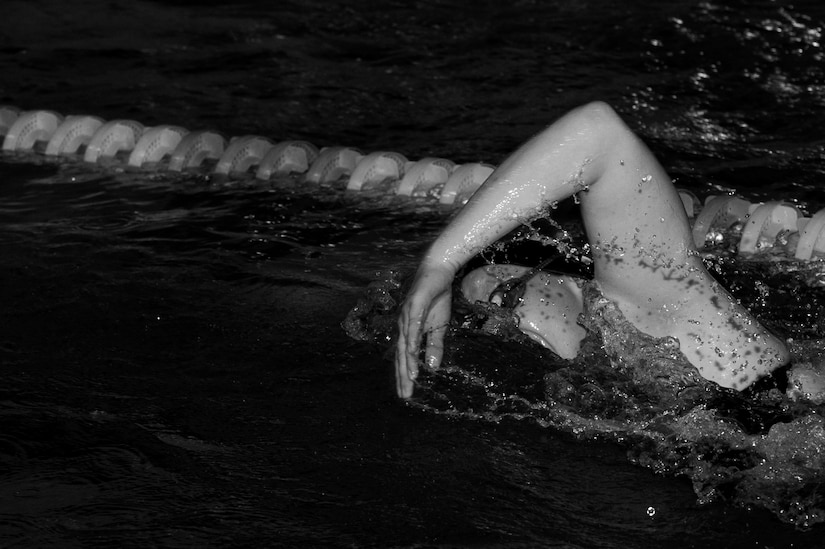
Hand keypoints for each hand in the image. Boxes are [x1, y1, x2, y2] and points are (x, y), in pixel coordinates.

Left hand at [395, 265, 453, 397]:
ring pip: (406, 343)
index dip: (404, 376)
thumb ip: (434, 347)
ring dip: (407, 362)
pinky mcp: (414, 305)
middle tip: (405, 395)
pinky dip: (412, 339)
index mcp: (407, 332)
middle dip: (403, 376)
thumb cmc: (436, 299)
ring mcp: (406, 315)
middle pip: (402, 355)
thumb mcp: (438, 328)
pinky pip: (413, 325)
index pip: (404, 358)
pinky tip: (413, 352)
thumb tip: (433, 368)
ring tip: (410, 379)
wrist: (438, 273)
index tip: (407, 394)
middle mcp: (402, 326)